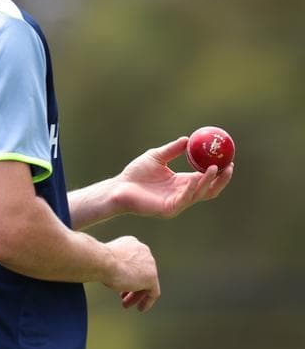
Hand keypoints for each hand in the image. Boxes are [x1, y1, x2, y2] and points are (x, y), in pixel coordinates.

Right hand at [103, 236, 159, 311]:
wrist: (102, 260)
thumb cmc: (97, 259)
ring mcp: (149, 264)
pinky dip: (147, 301)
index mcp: (132, 243)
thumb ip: (111, 263)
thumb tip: (106, 271)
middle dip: (131, 286)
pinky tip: (140, 308)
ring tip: (126, 304)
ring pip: (145, 283)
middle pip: (141, 272)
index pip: (133, 261)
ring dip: (136, 295)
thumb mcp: (104, 259)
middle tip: (122, 296)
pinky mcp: (152, 277)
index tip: (119, 283)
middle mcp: (143, 251)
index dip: (126, 273)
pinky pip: (153, 292)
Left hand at [114, 136, 233, 218]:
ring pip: (199, 193)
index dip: (218, 171)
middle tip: (229, 166)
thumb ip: (172, 150)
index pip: (205, 179)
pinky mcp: (169, 209)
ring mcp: (177, 203)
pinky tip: (196, 178)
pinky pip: (184, 199)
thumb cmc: (135, 173)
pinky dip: (191, 188)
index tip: (228, 159)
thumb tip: (188, 139)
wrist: (119, 187)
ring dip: (208, 182)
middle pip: (209, 189)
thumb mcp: (156, 157)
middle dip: (221, 179)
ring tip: (213, 168)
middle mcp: (182, 194)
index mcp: (182, 182)